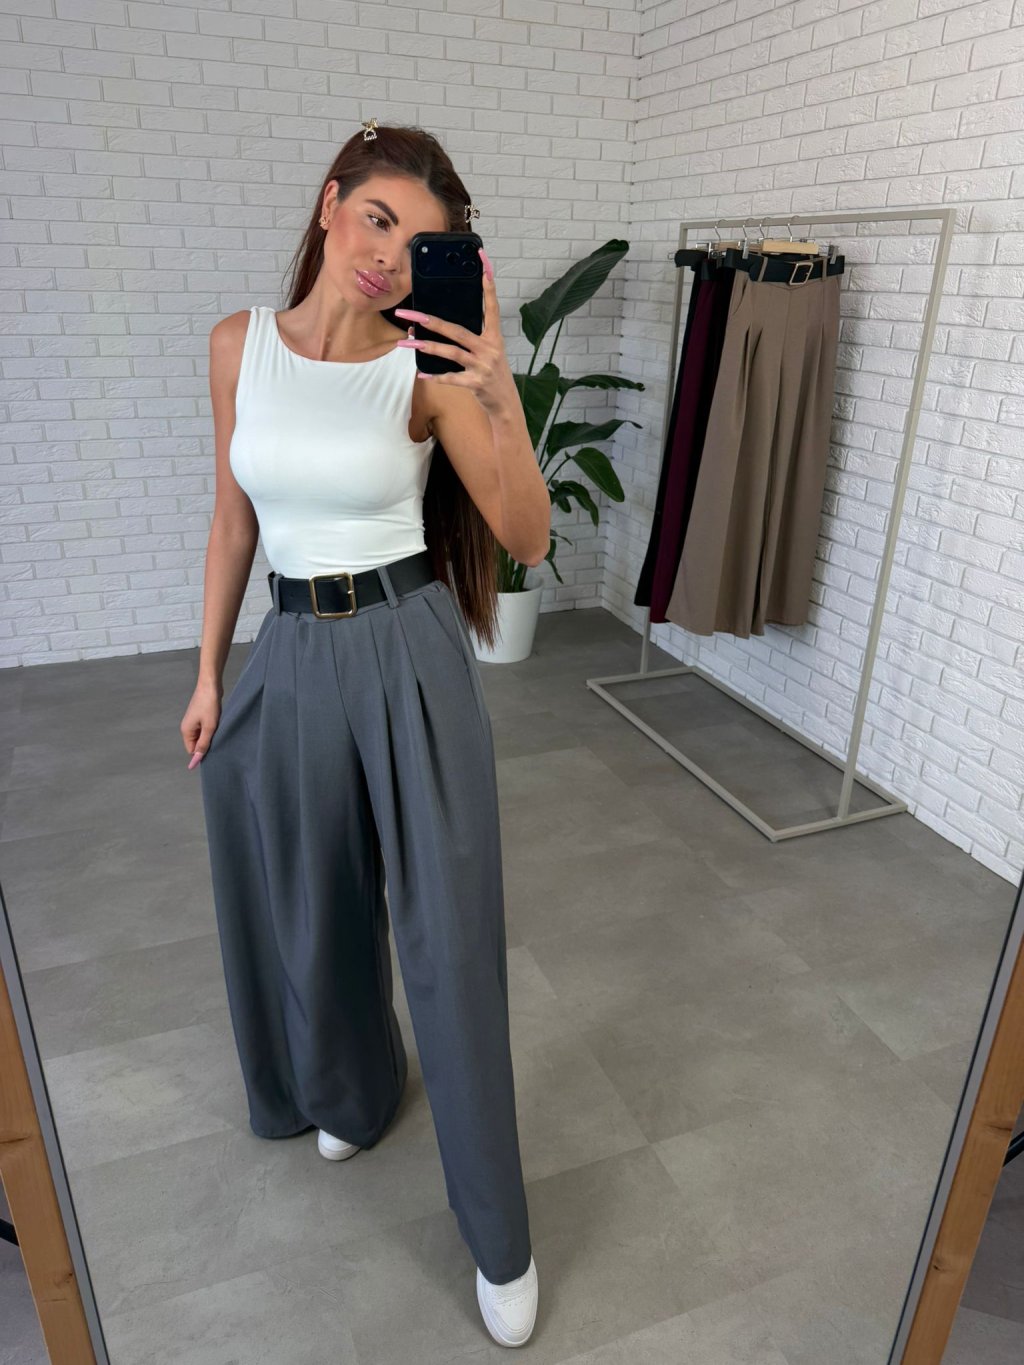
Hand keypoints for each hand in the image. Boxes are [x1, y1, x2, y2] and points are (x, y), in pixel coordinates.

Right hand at [181, 681, 221, 768]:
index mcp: (186, 731)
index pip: (191, 750)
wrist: (210, 685)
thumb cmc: (209, 705)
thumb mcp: (209, 727)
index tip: (214, 749)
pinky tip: (219, 725)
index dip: (202, 753)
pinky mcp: (200, 716)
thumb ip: (203, 745)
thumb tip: (195, 761)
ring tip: (219, 730)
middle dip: (206, 744)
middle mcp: (187, 727)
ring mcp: (194, 721)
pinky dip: (211, 729)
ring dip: (210, 736)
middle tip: (218, 739)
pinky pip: (205, 728)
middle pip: (196, 743)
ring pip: (202, 736)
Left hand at [393, 248, 515, 414]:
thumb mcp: (489, 352)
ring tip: (409, 344)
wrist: (506, 404)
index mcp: (494, 337)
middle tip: (411, 314)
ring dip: (428, 348)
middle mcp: (489, 349)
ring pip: (452, 352)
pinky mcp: (476, 383)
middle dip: (432, 322)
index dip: (488, 287)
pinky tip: (422, 375)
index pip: (491, 308)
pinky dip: (436, 377)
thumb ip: (471, 339)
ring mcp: (483, 366)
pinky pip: (452, 378)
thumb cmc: (492, 374)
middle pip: (458, 330)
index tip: (483, 264)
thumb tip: (441, 327)